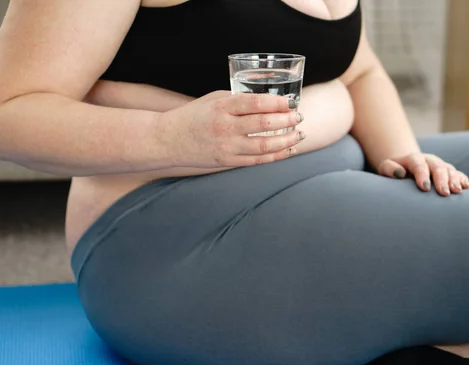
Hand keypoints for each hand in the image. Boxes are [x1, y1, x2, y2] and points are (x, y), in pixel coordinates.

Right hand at [155, 91, 304, 168]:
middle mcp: (225, 127)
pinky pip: (256, 161)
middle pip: (264, 124)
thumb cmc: (193, 115)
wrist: (168, 139)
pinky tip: (286, 151)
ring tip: (299, 135)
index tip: (290, 102)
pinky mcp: (227, 161)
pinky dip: (275, 156)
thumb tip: (268, 102)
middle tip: (299, 117)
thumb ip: (238, 100)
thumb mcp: (214, 100)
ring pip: (264, 146)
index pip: (256, 103)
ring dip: (286, 141)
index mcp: (222, 107)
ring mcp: (226, 146)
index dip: (277, 103)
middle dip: (287, 121)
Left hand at [378, 153, 468, 195]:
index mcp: (414, 159)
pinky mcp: (448, 171)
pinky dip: (462, 179)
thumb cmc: (393, 170)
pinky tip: (466, 187)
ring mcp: (440, 165)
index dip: (422, 176)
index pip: (419, 165)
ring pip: (449, 170)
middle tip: (444, 193)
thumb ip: (389, 169)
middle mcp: (429, 160)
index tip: (424, 188)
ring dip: (454, 180)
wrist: (404, 165)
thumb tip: (399, 173)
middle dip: (441, 180)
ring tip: (457, 191)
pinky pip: (458, 174)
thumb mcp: (386, 167)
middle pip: (437, 167)